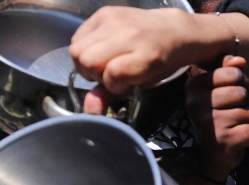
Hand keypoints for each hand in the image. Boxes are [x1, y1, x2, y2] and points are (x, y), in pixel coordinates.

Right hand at [70, 7, 230, 95]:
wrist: (171, 31)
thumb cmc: (160, 61)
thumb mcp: (143, 83)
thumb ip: (113, 96)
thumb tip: (90, 109)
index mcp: (147, 57)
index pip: (112, 73)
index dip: (112, 84)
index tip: (121, 84)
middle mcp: (129, 35)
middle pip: (87, 60)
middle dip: (92, 73)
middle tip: (106, 74)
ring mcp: (114, 20)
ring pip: (77, 47)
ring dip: (85, 61)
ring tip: (102, 62)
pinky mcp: (104, 12)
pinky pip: (78, 36)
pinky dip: (84, 47)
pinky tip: (100, 50)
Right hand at [186, 55, 248, 182]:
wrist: (209, 156)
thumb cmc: (216, 117)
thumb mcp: (217, 90)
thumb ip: (228, 70)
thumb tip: (240, 60)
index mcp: (194, 86)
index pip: (232, 73)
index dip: (244, 82)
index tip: (240, 92)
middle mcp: (197, 104)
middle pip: (242, 92)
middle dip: (246, 103)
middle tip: (237, 112)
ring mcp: (210, 123)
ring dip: (248, 120)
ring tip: (234, 126)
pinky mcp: (224, 140)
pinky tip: (237, 138)